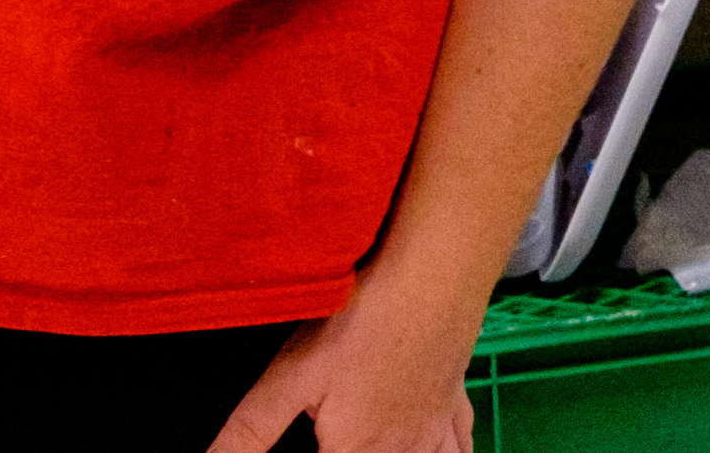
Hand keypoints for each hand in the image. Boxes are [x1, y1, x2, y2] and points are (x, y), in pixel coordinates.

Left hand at [204, 268, 477, 452]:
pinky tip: (445, 448)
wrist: (435, 275)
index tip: (316, 445)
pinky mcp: (454, 396)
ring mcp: (433, 425)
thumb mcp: (287, 378)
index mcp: (355, 451)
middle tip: (342, 440)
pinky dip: (458, 452)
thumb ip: (246, 434)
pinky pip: (462, 442)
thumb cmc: (361, 323)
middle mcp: (400, 449)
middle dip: (360, 452)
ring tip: (393, 450)